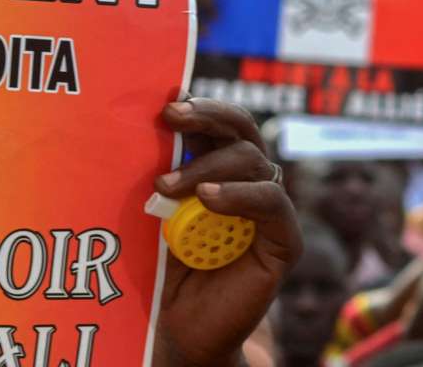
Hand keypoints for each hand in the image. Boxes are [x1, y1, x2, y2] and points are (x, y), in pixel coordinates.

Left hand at [152, 99, 301, 366]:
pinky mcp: (283, 241)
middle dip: (207, 115)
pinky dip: (240, 194)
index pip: (217, 122)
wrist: (174, 323)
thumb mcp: (152, 206)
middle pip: (241, 129)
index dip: (197, 105)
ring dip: (208, 166)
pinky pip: (272, 203)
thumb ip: (158, 170)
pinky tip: (208, 199)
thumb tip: (139, 123)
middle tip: (171, 115)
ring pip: (252, 160)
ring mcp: (267, 209)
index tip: (166, 99)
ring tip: (167, 186)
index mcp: (216, 165)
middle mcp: (246, 181)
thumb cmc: (156, 262)